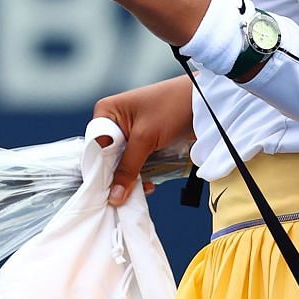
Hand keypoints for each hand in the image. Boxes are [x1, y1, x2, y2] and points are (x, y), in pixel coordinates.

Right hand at [92, 77, 195, 205]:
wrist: (204, 101)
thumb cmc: (172, 108)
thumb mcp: (146, 138)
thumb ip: (128, 167)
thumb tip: (114, 197)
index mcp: (106, 112)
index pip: (94, 148)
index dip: (100, 170)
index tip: (108, 191)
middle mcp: (114, 121)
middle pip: (106, 158)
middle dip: (118, 176)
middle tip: (126, 195)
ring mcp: (129, 133)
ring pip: (122, 163)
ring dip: (131, 179)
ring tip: (144, 188)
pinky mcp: (143, 142)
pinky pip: (135, 163)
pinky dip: (141, 175)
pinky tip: (149, 184)